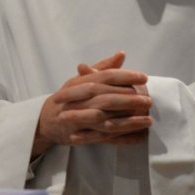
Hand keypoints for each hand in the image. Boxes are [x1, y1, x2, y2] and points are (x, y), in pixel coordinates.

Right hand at [32, 51, 152, 156]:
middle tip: (148, 100)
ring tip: (148, 120)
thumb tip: (122, 55)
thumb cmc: (67, 98)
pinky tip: (139, 137)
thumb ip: (102, 68)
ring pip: (104, 120)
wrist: (45, 121)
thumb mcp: (80, 80)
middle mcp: (75, 100)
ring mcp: (75, 120)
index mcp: (77, 83)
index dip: (124, 76)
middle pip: (104, 99)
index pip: (103, 77)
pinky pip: (103, 139)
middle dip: (128, 100)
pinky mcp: (78, 137)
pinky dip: (122, 139)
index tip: (143, 77)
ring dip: (128, 121)